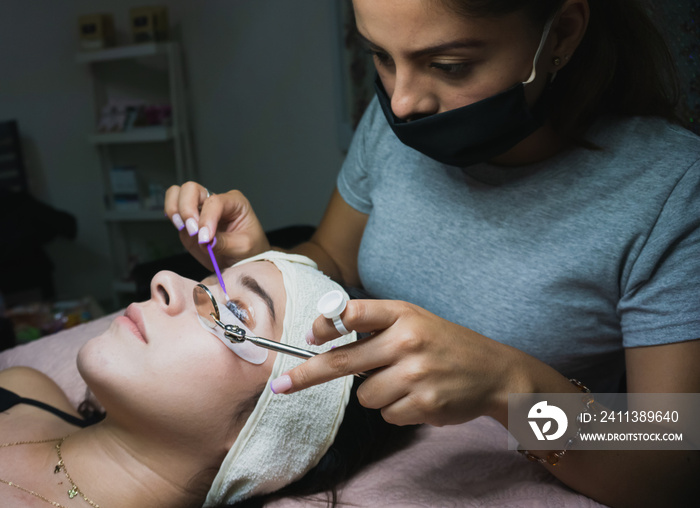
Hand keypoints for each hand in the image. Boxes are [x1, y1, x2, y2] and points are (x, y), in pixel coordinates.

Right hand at [164, 181, 269, 269]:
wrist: (245, 260)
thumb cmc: (250, 249)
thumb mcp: (243, 247)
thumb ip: (223, 243)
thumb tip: (204, 240)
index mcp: (234, 202)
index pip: (214, 202)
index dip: (207, 219)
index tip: (204, 238)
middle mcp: (215, 201)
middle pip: (191, 189)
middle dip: (187, 209)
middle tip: (192, 230)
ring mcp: (199, 209)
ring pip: (177, 193)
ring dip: (176, 209)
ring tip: (183, 227)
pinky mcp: (188, 221)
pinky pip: (173, 210)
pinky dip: (172, 216)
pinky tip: (180, 228)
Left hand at [276, 299, 520, 426]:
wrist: (494, 372)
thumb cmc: (445, 344)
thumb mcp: (414, 320)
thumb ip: (375, 326)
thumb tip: (324, 339)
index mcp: (402, 314)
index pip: (352, 313)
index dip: (325, 325)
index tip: (310, 336)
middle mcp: (407, 342)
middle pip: (342, 362)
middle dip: (307, 375)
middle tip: (281, 385)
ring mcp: (415, 375)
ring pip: (365, 396)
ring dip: (378, 393)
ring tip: (407, 382)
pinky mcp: (424, 404)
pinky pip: (387, 414)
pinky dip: (398, 409)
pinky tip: (420, 396)